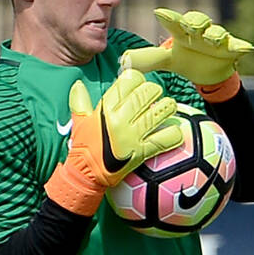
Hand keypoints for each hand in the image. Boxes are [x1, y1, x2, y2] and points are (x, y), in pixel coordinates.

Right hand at [46, 69, 183, 214]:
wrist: (86, 175)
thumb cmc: (84, 147)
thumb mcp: (79, 122)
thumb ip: (80, 101)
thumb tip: (78, 84)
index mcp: (106, 108)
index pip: (129, 81)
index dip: (138, 79)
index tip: (140, 85)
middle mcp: (119, 119)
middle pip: (146, 93)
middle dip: (155, 91)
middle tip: (157, 95)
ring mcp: (132, 136)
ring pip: (158, 113)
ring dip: (168, 108)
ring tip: (170, 108)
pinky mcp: (141, 152)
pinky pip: (165, 139)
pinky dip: (173, 134)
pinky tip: (175, 131)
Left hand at [119, 8, 253, 86]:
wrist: (209, 72)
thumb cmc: (187, 59)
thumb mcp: (168, 61)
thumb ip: (149, 59)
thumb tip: (124, 61)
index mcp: (182, 32)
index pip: (173, 22)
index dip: (168, 17)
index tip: (158, 13)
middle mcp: (199, 31)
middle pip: (197, 20)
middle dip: (194, 21)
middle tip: (189, 26)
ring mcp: (216, 39)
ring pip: (216, 32)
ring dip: (214, 34)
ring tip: (212, 39)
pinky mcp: (231, 49)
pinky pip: (236, 46)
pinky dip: (240, 46)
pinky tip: (245, 48)